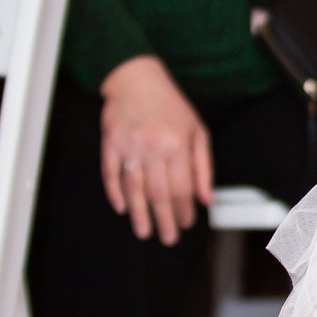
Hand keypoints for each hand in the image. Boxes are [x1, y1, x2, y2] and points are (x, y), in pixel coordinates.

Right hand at [97, 56, 210, 245]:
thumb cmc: (169, 105)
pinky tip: (122, 208)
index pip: (182, 188)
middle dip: (165, 220)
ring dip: (140, 214)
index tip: (186, 224)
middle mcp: (154, 146)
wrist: (136, 79)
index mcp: (178, 144)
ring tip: (144, 232)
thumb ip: (203, 166)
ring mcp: (130, 145)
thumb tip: (206, 198)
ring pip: (135, 189)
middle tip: (168, 238)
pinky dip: (115, 193)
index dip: (185, 210)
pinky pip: (111, 174)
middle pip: (159, 194)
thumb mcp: (197, 130)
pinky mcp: (110, 143)